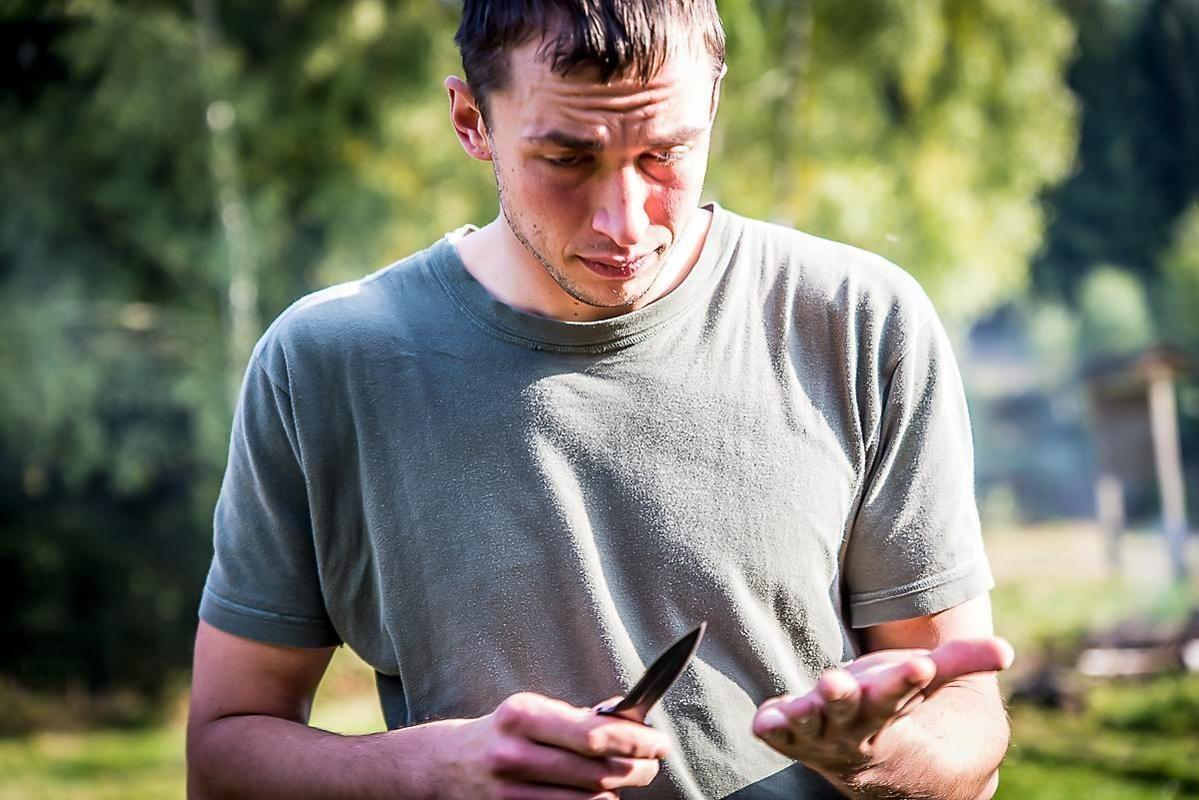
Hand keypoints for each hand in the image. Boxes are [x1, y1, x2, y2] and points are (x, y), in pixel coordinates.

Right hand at [430, 691, 670, 799]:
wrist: (442, 765)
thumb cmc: (498, 733)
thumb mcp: (528, 711)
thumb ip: (575, 716)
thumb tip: (627, 714)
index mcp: (522, 716)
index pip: (593, 733)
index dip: (634, 740)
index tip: (658, 742)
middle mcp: (514, 754)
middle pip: (596, 771)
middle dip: (636, 768)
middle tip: (652, 764)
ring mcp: (510, 792)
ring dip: (616, 791)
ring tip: (624, 778)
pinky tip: (596, 795)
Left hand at [751, 638, 1013, 779]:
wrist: (873, 760)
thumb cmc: (897, 704)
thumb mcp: (929, 680)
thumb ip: (961, 662)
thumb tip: (1005, 650)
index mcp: (889, 707)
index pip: (900, 694)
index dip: (907, 680)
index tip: (920, 665)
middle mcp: (856, 727)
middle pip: (851, 713)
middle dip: (843, 698)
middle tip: (836, 681)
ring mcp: (822, 736)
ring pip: (813, 729)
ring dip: (804, 717)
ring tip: (794, 707)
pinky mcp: (793, 738)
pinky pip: (783, 739)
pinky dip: (774, 732)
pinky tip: (763, 721)